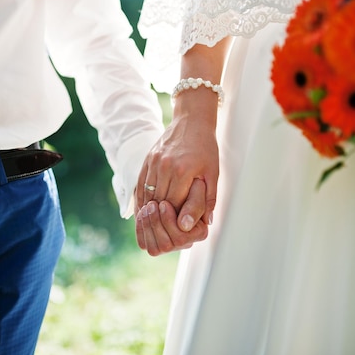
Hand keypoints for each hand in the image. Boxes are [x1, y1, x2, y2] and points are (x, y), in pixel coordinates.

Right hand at [135, 90, 219, 230]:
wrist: (192, 122)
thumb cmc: (206, 148)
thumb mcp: (213, 173)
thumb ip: (207, 199)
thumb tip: (204, 224)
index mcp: (183, 171)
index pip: (174, 205)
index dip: (175, 220)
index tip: (178, 230)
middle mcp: (165, 166)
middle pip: (159, 202)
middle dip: (162, 218)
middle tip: (164, 232)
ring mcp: (154, 162)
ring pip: (147, 194)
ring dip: (149, 211)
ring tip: (153, 224)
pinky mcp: (147, 160)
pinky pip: (140, 185)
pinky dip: (142, 199)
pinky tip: (144, 210)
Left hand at [135, 179, 208, 255]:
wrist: (180, 185)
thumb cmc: (191, 185)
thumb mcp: (198, 189)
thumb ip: (196, 204)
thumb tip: (184, 225)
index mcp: (200, 233)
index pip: (181, 237)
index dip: (169, 221)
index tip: (164, 203)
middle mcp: (186, 244)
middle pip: (166, 245)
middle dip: (156, 223)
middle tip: (152, 204)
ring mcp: (171, 246)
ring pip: (154, 248)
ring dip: (147, 226)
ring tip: (146, 207)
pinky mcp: (157, 244)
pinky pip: (144, 245)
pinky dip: (140, 229)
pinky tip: (142, 214)